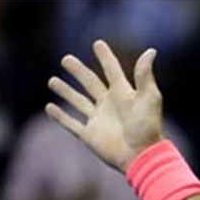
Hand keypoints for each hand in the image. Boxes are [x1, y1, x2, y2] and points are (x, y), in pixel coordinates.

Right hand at [46, 40, 162, 171]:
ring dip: (66, 91)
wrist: (142, 155)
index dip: (105, 58)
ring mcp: (98, 120)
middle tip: (66, 59)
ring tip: (52, 80)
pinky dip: (60, 116)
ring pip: (78, 101)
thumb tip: (151, 51)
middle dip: (78, 72)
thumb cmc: (147, 127)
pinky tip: (49, 107)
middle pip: (91, 83)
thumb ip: (144, 75)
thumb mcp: (149, 97)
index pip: (112, 71)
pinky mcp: (90, 135)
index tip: (98, 44)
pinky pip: (72, 124)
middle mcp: (109, 105)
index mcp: (123, 94)